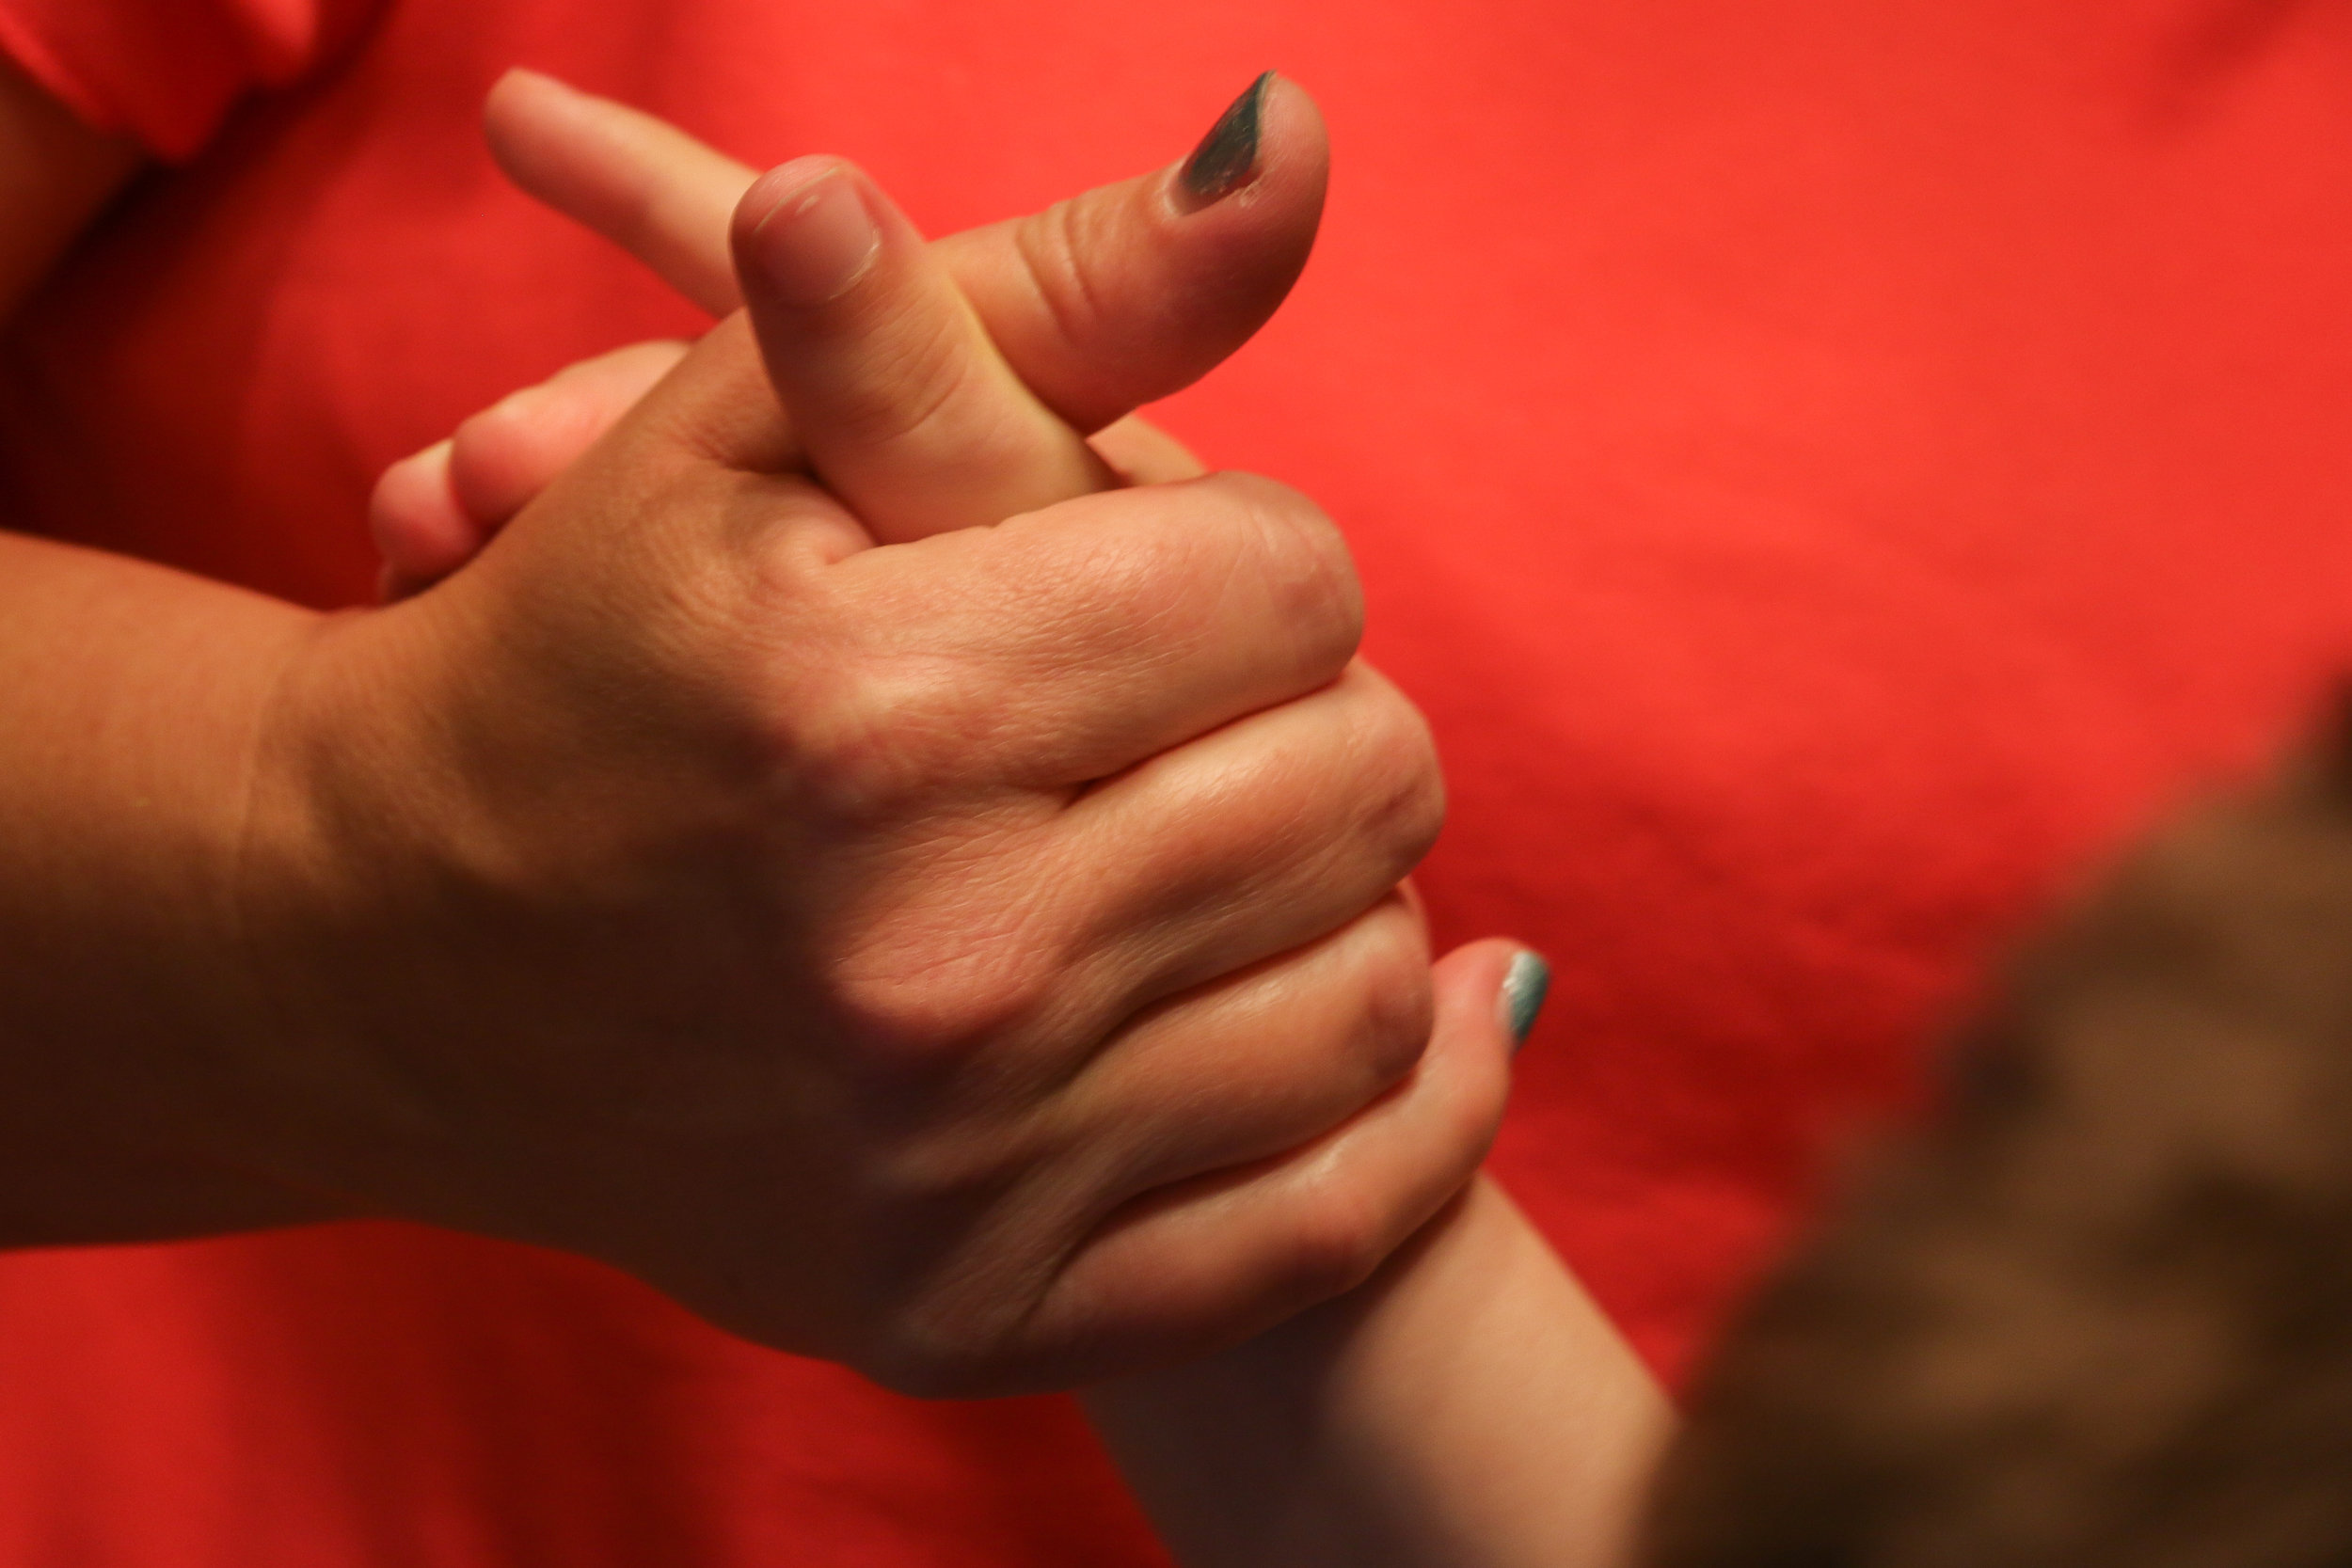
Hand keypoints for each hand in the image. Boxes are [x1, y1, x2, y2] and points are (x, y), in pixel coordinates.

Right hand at [220, 81, 1517, 1397]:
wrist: (389, 961)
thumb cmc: (585, 654)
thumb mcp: (762, 428)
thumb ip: (1047, 291)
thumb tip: (1292, 137)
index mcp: (881, 707)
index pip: (1290, 578)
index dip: (1254, 556)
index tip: (1176, 581)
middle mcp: (929, 957)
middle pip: (1360, 776)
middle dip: (1312, 710)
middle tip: (1207, 712)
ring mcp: (959, 1171)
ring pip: (1374, 984)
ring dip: (1347, 889)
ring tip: (1242, 846)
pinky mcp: (977, 1313)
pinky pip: (1337, 1217)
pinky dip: (1420, 1106)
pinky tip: (1424, 1010)